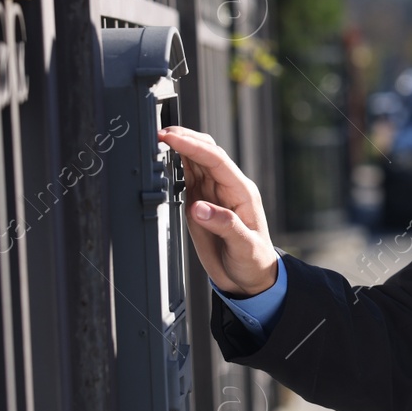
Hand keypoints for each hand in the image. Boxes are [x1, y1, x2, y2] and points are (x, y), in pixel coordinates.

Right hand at [157, 126, 278, 296]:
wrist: (250, 278)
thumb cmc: (254, 262)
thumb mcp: (244, 247)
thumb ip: (224, 225)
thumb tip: (198, 207)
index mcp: (241, 192)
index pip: (216, 160)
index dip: (192, 146)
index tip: (171, 138)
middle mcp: (227, 188)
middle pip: (205, 152)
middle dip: (184, 138)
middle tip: (159, 133)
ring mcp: (213, 194)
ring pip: (196, 160)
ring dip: (179, 148)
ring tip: (157, 139)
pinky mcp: (201, 202)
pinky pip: (188, 177)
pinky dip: (176, 165)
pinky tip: (164, 159)